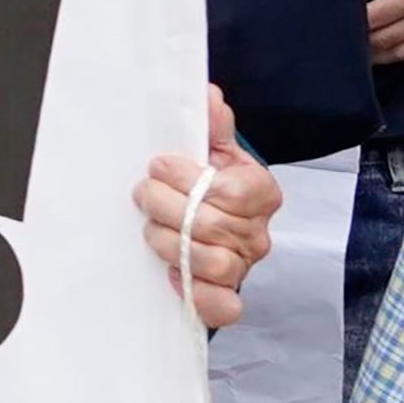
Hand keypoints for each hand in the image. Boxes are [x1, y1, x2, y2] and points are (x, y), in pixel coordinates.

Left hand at [138, 87, 283, 331]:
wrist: (209, 228)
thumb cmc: (210, 189)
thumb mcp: (212, 153)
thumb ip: (212, 126)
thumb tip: (206, 95)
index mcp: (260, 193)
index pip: (230, 190)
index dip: (188, 178)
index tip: (158, 166)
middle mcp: (258, 232)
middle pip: (213, 225)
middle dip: (167, 207)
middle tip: (143, 195)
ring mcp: (243, 266)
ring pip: (210, 262)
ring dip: (170, 244)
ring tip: (150, 229)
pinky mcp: (226, 296)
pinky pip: (223, 306)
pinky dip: (197, 295)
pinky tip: (171, 275)